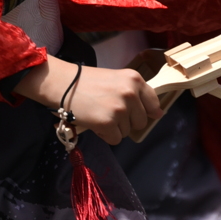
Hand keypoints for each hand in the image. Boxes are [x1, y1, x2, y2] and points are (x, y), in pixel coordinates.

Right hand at [13, 55, 160, 145]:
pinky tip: (94, 122)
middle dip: (126, 121)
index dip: (145, 111)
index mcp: (134, 79)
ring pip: (127, 131)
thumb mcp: (116, 79)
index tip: (134, 112)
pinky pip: (115, 139)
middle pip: (141, 122)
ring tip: (98, 113)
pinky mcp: (108, 123)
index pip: (153, 103)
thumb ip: (135, 93)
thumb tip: (158, 114)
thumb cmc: (86, 82)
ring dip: (113, 127)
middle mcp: (131, 93)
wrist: (62, 84)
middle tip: (107, 110)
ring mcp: (120, 109)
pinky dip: (104, 135)